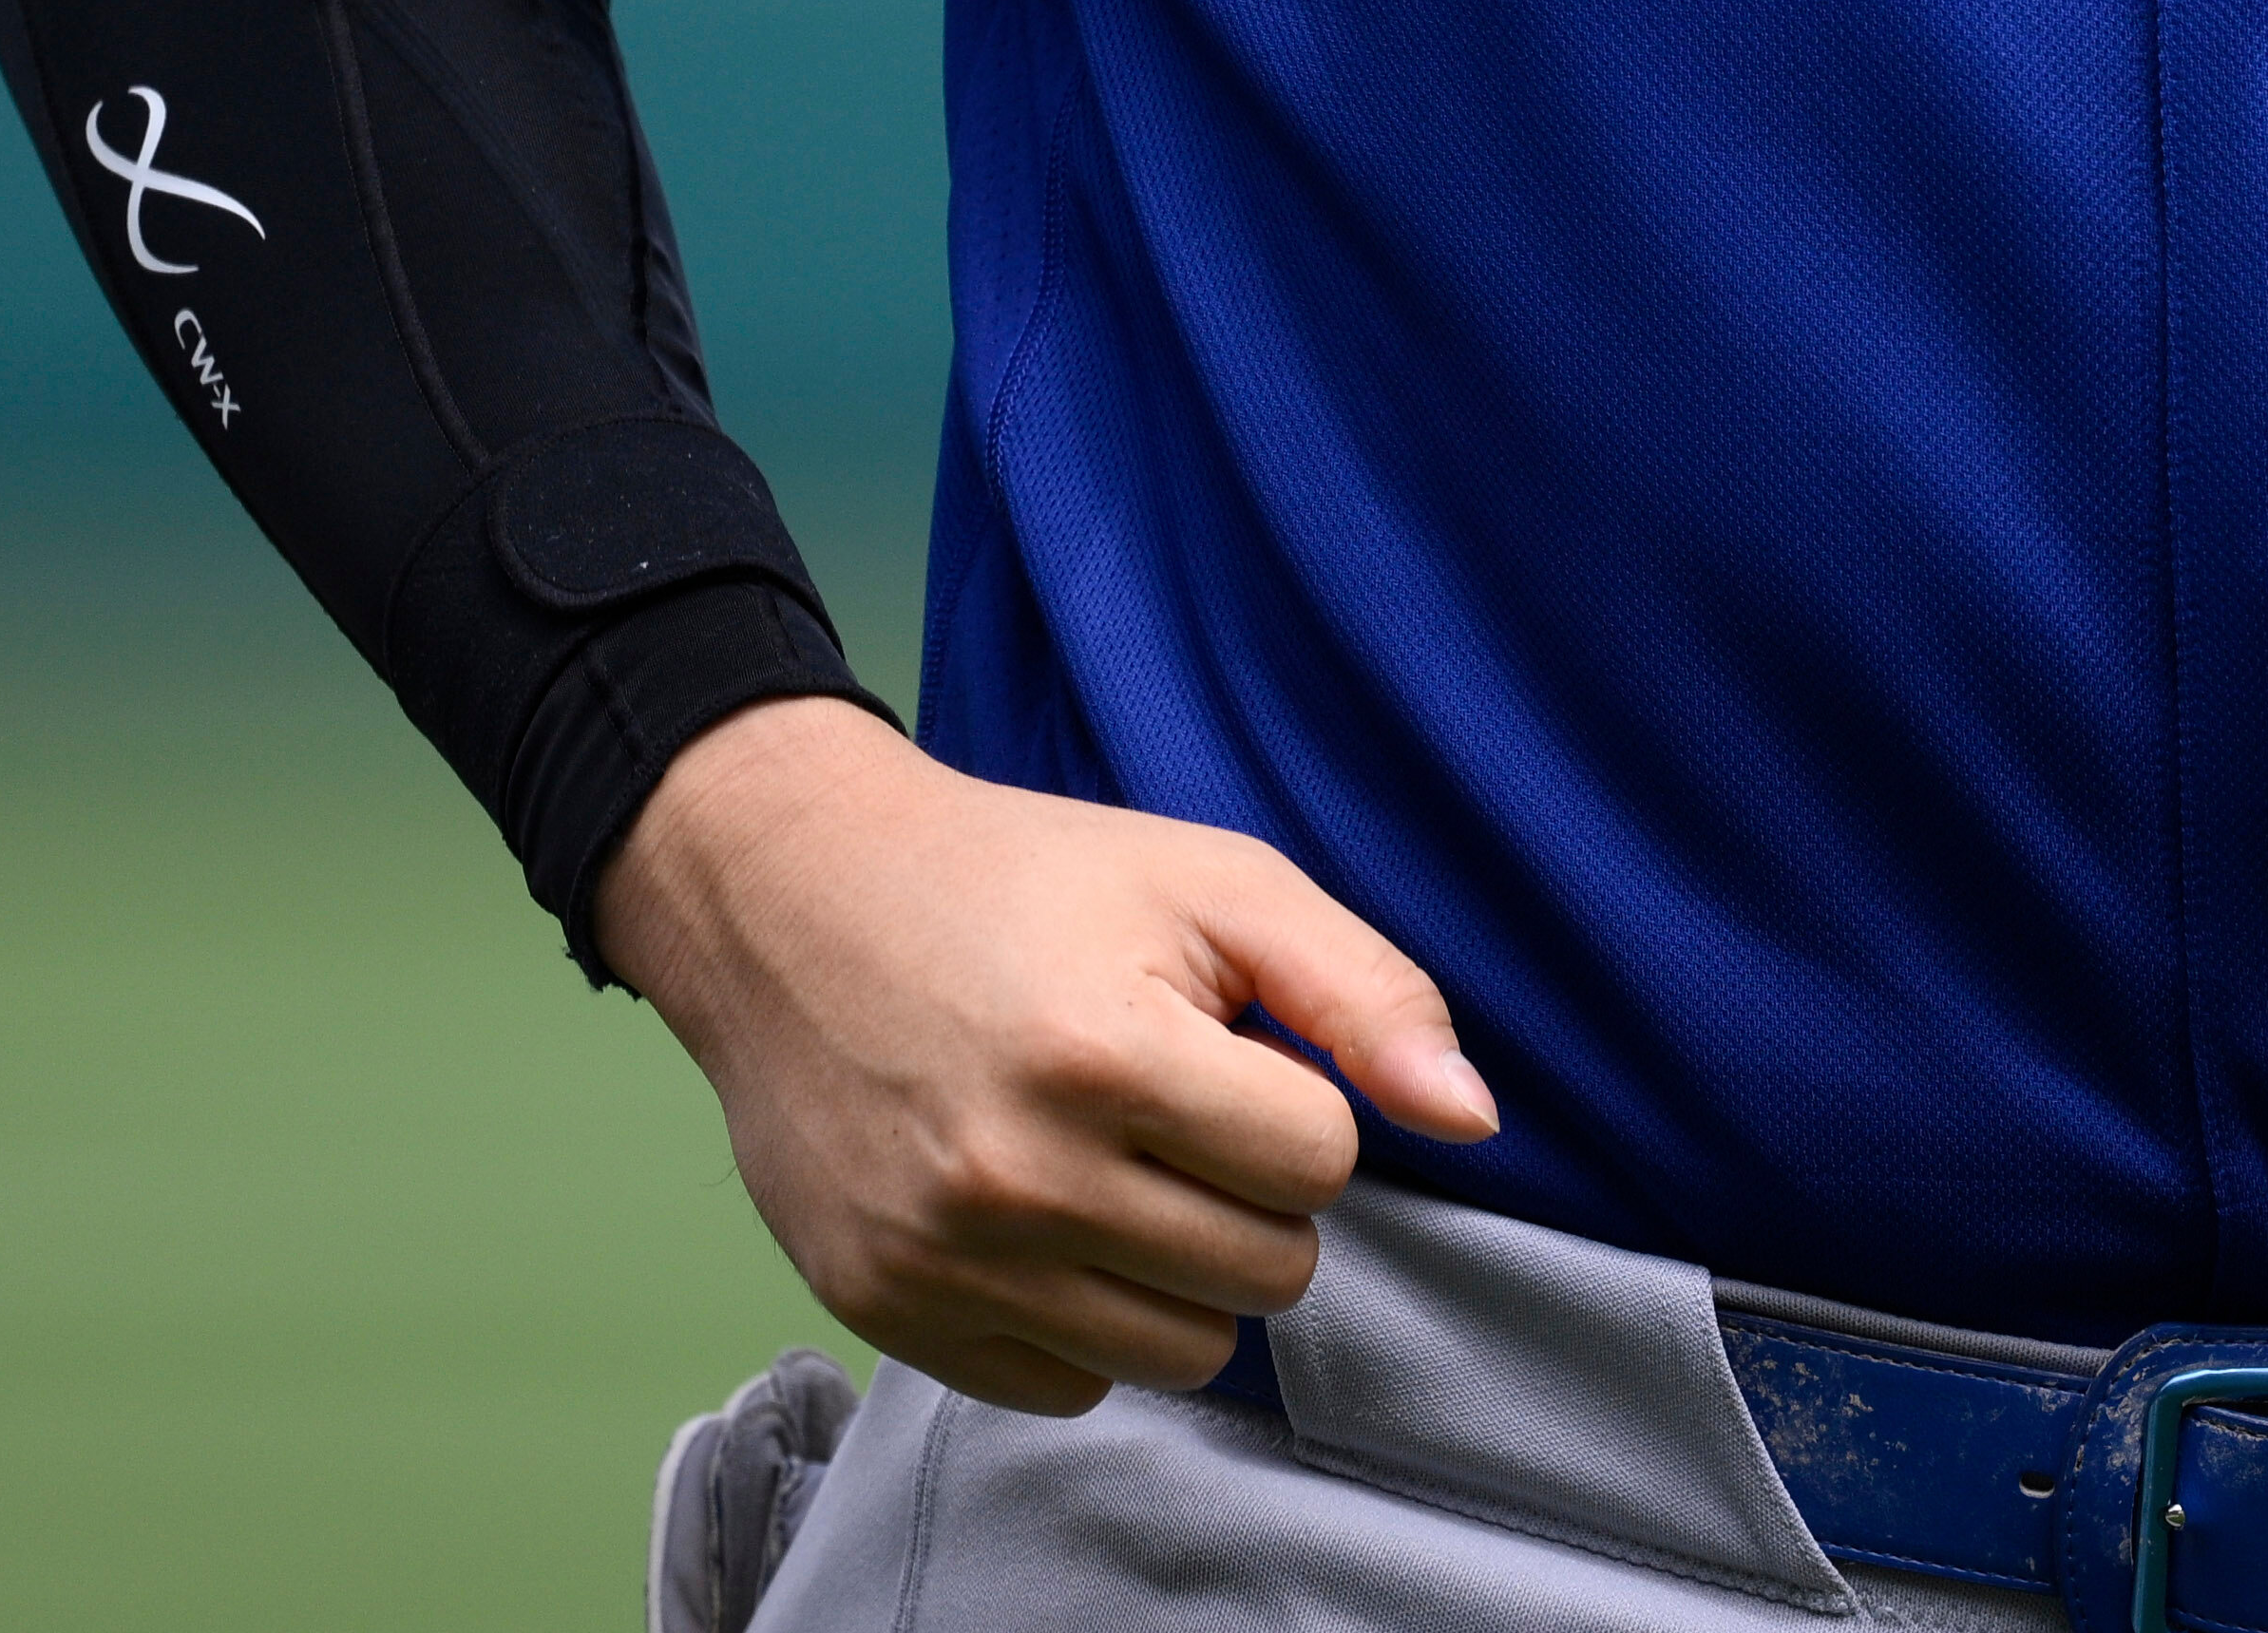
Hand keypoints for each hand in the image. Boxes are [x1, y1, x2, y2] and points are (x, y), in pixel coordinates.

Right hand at [588, 696, 1500, 1417]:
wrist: (791, 900)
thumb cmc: (1023, 881)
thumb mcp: (1211, 880)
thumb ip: (1364, 992)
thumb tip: (1476, 1120)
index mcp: (1103, 1053)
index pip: (1321, 1164)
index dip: (1299, 1106)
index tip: (1230, 1055)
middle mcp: (1016, 1175)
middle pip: (1265, 1272)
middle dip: (1253, 1193)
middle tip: (1176, 1109)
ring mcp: (942, 1259)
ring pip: (1181, 1354)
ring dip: (1182, 1269)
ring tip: (1119, 1165)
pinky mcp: (887, 1312)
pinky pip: (1069, 1387)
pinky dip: (1083, 1319)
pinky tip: (1045, 1217)